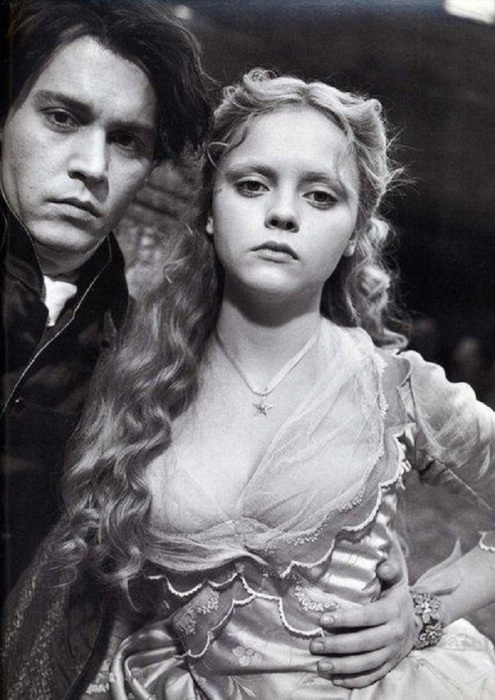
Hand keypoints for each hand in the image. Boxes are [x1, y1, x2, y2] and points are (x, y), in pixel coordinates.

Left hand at [310, 544, 415, 687]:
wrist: (418, 621)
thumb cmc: (395, 596)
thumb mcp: (395, 580)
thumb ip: (390, 570)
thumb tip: (383, 566)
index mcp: (393, 611)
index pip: (368, 617)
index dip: (346, 619)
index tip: (323, 620)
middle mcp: (395, 634)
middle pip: (365, 643)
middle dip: (338, 646)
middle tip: (314, 645)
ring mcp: (393, 652)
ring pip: (368, 663)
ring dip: (343, 667)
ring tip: (320, 665)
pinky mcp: (391, 665)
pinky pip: (373, 676)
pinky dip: (355, 680)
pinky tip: (336, 679)